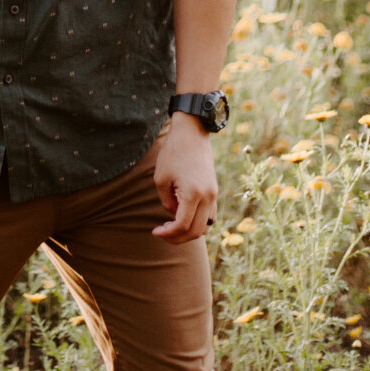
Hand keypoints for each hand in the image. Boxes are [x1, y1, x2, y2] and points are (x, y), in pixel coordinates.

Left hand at [152, 114, 217, 243]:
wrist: (192, 132)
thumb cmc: (173, 152)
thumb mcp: (161, 178)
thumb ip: (167, 202)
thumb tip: (173, 215)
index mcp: (193, 194)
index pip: (182, 225)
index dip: (168, 234)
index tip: (155, 231)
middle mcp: (208, 197)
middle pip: (196, 231)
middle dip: (178, 237)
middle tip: (162, 233)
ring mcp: (214, 194)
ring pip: (206, 226)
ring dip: (189, 231)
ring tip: (171, 226)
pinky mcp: (214, 190)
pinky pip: (210, 215)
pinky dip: (198, 221)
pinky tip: (184, 216)